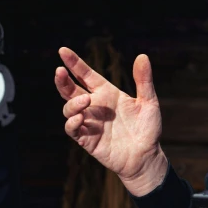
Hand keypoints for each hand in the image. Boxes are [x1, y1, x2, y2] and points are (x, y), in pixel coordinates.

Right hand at [55, 47, 166, 195]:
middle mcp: (95, 106)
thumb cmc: (148, 129)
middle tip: (59, 71)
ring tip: (85, 100)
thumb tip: (142, 56)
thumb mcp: (149, 102)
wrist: (147, 156)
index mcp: (107, 93)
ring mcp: (90, 122)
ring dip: (72, 103)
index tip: (63, 50)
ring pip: (69, 108)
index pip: (86, 75)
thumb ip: (144, 80)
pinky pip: (72, 129)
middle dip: (62, 80)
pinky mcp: (87, 139)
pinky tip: (80, 118)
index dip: (74, 63)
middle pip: (70, 90)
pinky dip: (72, 122)